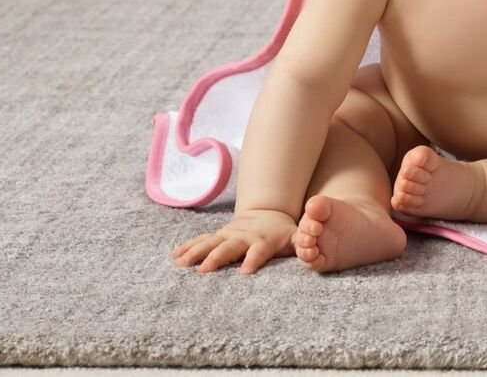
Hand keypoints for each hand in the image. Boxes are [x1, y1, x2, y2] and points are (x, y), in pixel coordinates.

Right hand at [169, 209, 297, 274]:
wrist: (267, 213)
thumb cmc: (283, 232)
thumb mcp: (296, 236)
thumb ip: (304, 242)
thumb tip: (312, 249)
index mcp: (262, 241)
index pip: (258, 251)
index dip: (253, 259)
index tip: (244, 272)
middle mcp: (242, 238)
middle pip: (229, 247)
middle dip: (216, 258)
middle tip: (204, 270)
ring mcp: (227, 236)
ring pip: (210, 243)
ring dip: (196, 252)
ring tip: (181, 264)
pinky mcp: (217, 236)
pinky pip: (200, 241)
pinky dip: (187, 247)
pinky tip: (174, 256)